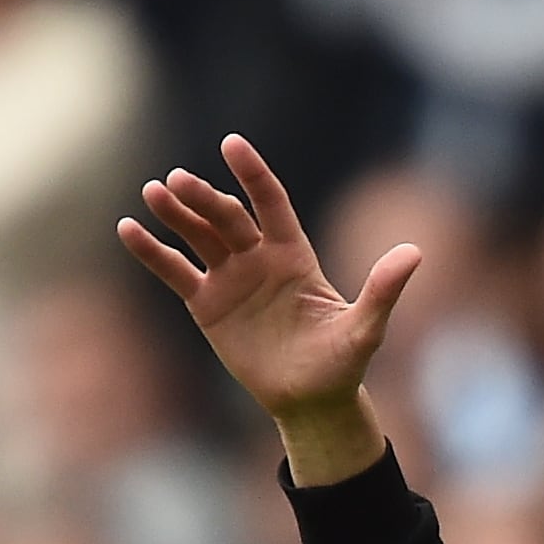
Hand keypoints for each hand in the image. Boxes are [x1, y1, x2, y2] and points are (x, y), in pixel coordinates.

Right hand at [116, 134, 420, 424]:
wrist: (311, 400)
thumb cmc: (342, 362)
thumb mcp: (366, 328)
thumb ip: (383, 289)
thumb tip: (415, 251)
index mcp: (295, 255)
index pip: (271, 203)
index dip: (253, 175)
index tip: (232, 144)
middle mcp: (260, 258)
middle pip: (227, 217)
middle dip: (204, 198)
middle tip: (178, 181)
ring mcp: (231, 278)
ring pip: (198, 237)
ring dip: (175, 215)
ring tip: (153, 192)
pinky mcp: (207, 304)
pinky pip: (175, 272)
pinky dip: (152, 252)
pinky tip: (128, 230)